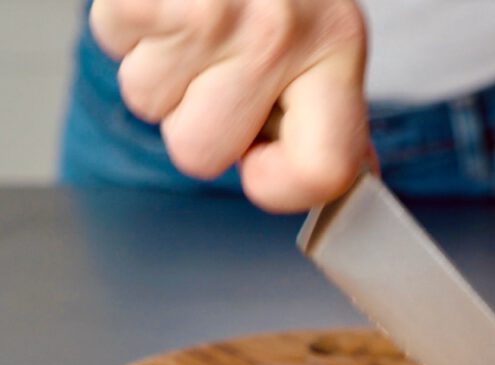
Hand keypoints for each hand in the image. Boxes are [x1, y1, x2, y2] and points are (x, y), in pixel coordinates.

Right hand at [90, 0, 368, 210]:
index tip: (262, 160)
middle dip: (197, 118)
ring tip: (193, 20)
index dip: (278, 186)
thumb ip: (332, 118)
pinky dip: (129, 29)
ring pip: (150, 108)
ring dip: (161, 71)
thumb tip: (351, 187)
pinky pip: (115, 51)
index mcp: (338, 48)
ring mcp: (213, 9)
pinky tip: (164, 3)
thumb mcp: (326, 40)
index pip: (323, 174)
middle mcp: (280, 30)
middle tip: (220, 61)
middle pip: (200, 156)